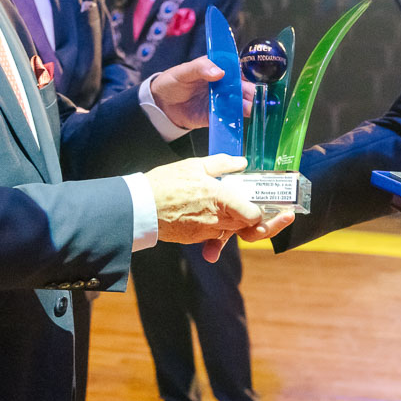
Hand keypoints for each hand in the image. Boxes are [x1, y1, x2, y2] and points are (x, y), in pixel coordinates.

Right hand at [145, 154, 264, 253]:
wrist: (140, 207)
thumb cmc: (166, 183)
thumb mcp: (194, 165)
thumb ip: (222, 163)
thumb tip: (241, 162)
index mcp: (221, 199)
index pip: (253, 215)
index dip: (260, 211)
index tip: (260, 203)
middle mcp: (217, 219)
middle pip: (246, 226)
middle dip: (253, 220)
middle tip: (254, 208)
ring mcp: (205, 231)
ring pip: (230, 232)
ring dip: (234, 224)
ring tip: (230, 210)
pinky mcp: (195, 238)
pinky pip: (213, 236)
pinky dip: (216, 229)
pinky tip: (210, 215)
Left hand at [149, 57, 254, 129]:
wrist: (161, 105)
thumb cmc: (172, 82)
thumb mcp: (184, 71)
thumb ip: (201, 68)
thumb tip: (220, 71)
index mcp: (217, 68)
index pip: (236, 67)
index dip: (245, 71)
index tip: (250, 76)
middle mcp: (223, 84)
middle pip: (242, 86)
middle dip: (250, 91)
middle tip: (256, 95)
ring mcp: (222, 100)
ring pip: (240, 102)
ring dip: (247, 105)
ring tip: (252, 108)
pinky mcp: (218, 115)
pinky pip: (231, 116)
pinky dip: (237, 118)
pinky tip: (242, 118)